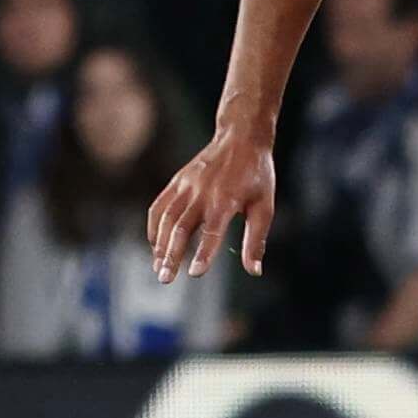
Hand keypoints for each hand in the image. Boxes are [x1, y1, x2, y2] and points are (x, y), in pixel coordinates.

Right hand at [150, 127, 279, 279]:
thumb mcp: (264, 205)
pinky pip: (159, 206)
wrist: (240, 137)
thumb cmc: (256, 174)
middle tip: (165, 279)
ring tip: (158, 267)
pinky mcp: (177, 181)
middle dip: (171, 255)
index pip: (212, 231)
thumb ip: (256, 239)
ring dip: (159, 245)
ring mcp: (186, 186)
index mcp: (226, 200)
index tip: (195, 274)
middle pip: (181, 228)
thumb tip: (254, 271)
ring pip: (166, 219)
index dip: (204, 253)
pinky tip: (154, 244)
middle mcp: (202, 193)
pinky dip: (154, 227)